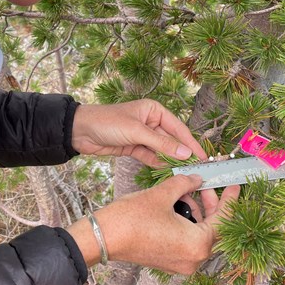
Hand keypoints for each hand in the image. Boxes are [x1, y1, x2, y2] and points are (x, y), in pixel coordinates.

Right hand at [67, 175, 239, 273]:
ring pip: (199, 233)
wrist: (103, 238)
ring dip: (196, 211)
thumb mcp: (162, 194)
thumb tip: (196, 178)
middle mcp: (193, 259)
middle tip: (204, 183)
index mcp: (197, 244)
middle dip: (210, 204)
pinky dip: (186, 222)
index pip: (223, 219)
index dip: (230, 199)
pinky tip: (175, 205)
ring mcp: (181, 263)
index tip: (235, 185)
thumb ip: (184, 184)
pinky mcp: (169, 261)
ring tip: (183, 191)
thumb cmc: (131, 219)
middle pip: (213, 228)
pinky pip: (187, 240)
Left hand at [71, 100, 205, 166]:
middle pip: (171, 141)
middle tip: (197, 170)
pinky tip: (167, 172)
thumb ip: (161, 144)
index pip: (178, 128)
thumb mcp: (136, 131)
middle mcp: (151, 122)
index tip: (203, 157)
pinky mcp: (134, 148)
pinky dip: (158, 164)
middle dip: (182, 154)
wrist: (80, 131)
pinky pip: (150, 157)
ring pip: (162, 150)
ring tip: (185, 174)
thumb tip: (185, 153)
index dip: (191, 144)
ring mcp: (142, 136)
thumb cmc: (108, 122)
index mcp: (154, 110)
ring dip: (171, 161)